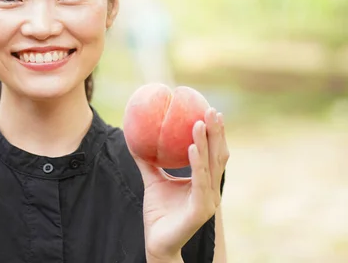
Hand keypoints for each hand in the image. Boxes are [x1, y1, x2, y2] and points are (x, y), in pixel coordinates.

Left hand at [132, 108, 228, 260]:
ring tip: (199, 122)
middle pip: (218, 156)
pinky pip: (198, 182)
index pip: (213, 153)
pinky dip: (196, 163)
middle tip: (212, 110)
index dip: (215, 133)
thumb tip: (135, 139)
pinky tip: (191, 147)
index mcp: (204, 182)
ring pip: (210, 166)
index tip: (210, 111)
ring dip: (205, 143)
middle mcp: (211, 190)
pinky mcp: (200, 210)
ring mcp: (208, 200)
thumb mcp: (153, 181)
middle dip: (217, 132)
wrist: (157, 242)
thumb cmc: (158, 213)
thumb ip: (148, 162)